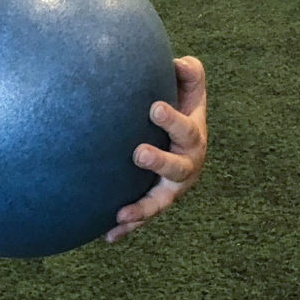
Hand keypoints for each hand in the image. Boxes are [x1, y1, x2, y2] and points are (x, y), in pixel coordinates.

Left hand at [107, 56, 206, 241]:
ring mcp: (170, 189)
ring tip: (121, 213)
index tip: (153, 108)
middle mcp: (186, 166)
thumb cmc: (177, 106)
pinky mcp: (153, 202)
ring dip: (142, 208)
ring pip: (160, 202)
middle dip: (160, 162)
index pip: (187, 129)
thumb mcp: (188, 89)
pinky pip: (141, 218)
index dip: (173, 120)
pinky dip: (127, 228)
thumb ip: (189, 73)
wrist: (175, 139)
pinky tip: (106, 235)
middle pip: (177, 169)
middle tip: (138, 153)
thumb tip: (180, 63)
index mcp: (194, 137)